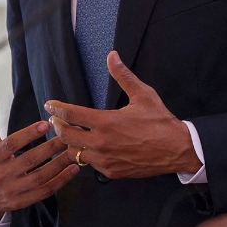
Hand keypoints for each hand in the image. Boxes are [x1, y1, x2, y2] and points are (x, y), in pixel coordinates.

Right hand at [0, 84, 78, 218]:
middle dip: (50, 148)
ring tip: (74, 150)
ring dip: (59, 164)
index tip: (46, 123)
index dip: (28, 134)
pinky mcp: (22, 202)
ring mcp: (12, 190)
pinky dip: (60, 181)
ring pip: (39, 178)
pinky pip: (44, 192)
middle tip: (67, 135)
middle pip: (29, 161)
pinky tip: (74, 169)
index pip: (11, 145)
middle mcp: (2, 175)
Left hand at [44, 51, 199, 178]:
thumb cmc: (159, 121)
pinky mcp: (111, 171)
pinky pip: (90, 164)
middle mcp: (101, 142)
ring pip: (75, 153)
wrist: (176, 149)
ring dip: (70, 143)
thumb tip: (112, 55)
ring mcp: (105, 160)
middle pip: (65, 136)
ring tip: (71, 135)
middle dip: (57, 126)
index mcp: (106, 122)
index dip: (56, 108)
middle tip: (56, 120)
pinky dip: (86, 155)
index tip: (50, 104)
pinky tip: (89, 148)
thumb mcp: (143, 94)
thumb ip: (123, 75)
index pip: (71, 114)